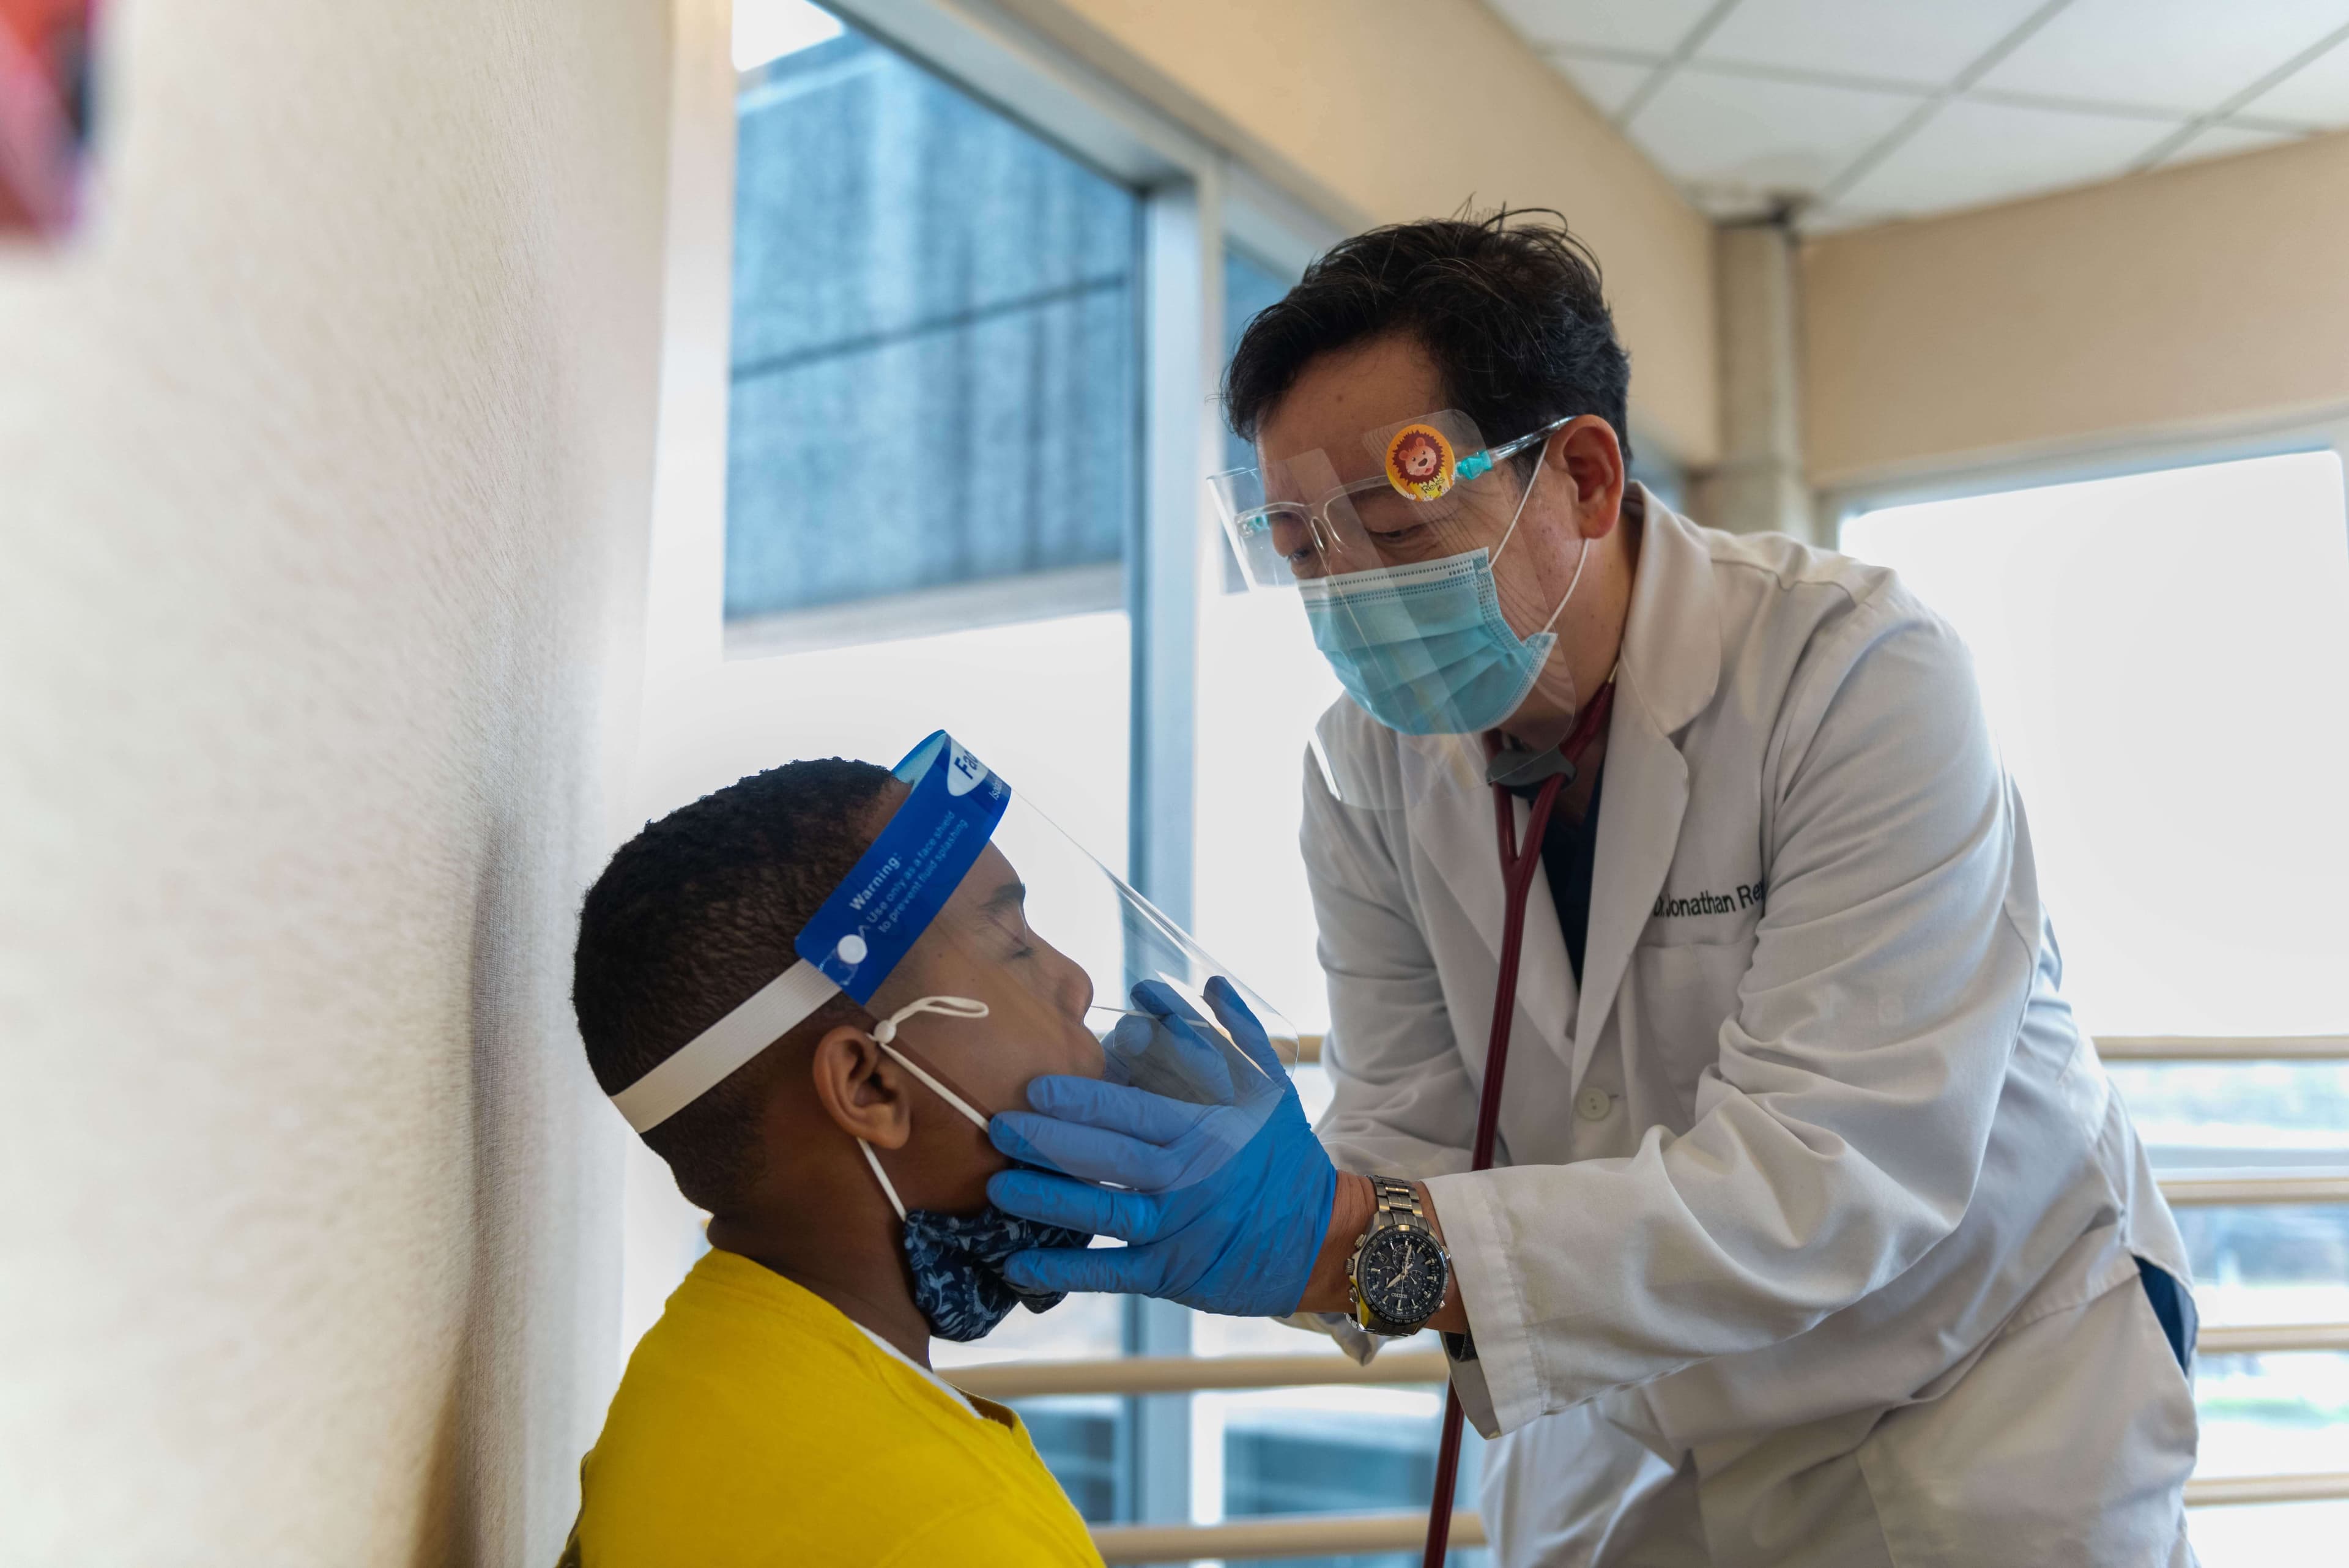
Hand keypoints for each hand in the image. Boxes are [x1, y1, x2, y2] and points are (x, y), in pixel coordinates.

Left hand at [986, 976, 1339, 1316]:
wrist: (1322, 1241)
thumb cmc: (1286, 1160)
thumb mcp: (1271, 1091)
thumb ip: (1238, 1035)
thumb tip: (1211, 984)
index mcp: (1209, 1130)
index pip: (1137, 1111)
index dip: (1084, 1101)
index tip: (1035, 1087)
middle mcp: (1191, 1179)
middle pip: (1112, 1160)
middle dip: (1051, 1145)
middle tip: (999, 1128)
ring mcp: (1180, 1231)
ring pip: (1106, 1215)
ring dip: (1049, 1203)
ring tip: (999, 1189)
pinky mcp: (1172, 1276)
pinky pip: (1111, 1275)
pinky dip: (1065, 1272)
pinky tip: (1017, 1265)